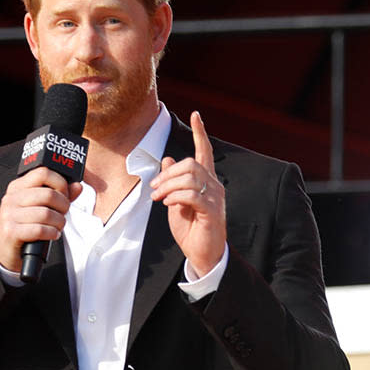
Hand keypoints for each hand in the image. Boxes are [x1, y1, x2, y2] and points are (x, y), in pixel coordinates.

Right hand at [0, 167, 81, 272]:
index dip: (60, 184)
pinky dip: (52, 233)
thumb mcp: (41, 207)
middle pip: (49, 194)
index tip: (65, 195)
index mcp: (18, 187)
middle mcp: (12, 198)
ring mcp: (9, 215)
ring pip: (47, 214)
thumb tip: (77, 186)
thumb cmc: (25, 226)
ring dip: (59, 223)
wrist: (6, 249)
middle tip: (62, 214)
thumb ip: (60, 196)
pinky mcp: (11, 231)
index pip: (43, 173)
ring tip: (57, 227)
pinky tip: (52, 234)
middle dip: (63, 206)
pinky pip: (40, 229)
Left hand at [151, 111, 225, 274]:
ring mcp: (215, 198)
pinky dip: (175, 196)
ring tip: (158, 197)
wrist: (203, 254)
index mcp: (207, 181)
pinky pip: (191, 195)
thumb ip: (173, 181)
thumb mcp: (176, 201)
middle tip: (154, 187)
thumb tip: (167, 159)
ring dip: (167, 186)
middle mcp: (214, 186)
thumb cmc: (192, 229)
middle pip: (191, 163)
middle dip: (167, 173)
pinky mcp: (212, 211)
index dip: (200, 133)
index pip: (205, 152)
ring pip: (189, 177)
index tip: (196, 115)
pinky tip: (167, 204)